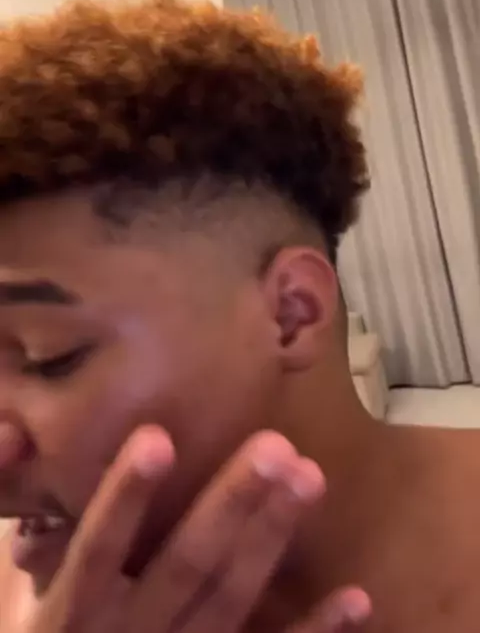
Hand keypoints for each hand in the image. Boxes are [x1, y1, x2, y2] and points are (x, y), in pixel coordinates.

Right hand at [28, 427, 370, 632]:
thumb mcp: (23, 603)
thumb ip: (29, 535)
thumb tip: (10, 441)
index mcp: (75, 615)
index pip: (98, 549)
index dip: (126, 496)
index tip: (157, 438)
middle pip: (186, 567)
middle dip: (230, 505)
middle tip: (275, 446)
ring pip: (230, 600)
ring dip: (271, 540)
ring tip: (309, 478)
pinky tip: (356, 598)